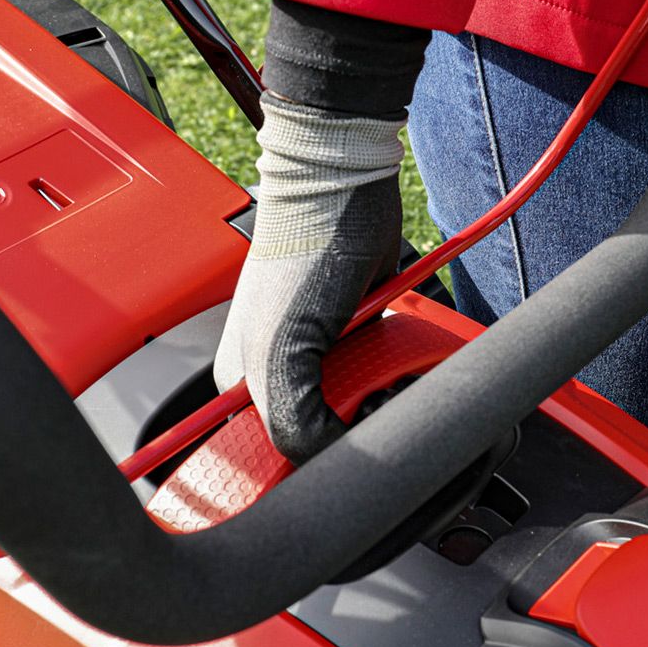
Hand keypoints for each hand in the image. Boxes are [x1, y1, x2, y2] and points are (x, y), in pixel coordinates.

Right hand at [213, 93, 404, 464]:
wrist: (344, 184)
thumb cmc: (302, 250)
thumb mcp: (280, 352)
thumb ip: (291, 422)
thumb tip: (323, 462)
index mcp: (243, 388)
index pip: (277, 458)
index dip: (313, 460)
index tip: (346, 440)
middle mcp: (278, 379)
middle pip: (324, 440)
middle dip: (357, 429)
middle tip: (375, 400)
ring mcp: (320, 359)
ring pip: (360, 413)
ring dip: (385, 403)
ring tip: (392, 377)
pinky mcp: (358, 338)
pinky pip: (385, 378)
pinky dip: (401, 376)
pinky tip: (404, 363)